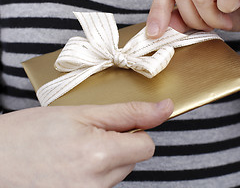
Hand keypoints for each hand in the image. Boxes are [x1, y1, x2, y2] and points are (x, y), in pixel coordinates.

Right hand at [0, 100, 172, 187]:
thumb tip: (164, 108)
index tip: (119, 123)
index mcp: (100, 157)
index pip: (146, 145)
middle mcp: (97, 186)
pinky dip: (94, 170)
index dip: (134, 130)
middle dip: (118, 143)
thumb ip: (129, 112)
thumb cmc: (34, 131)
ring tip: (75, 147)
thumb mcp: (84, 112)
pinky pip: (102, 183)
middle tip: (88, 132)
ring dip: (105, 157)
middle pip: (132, 158)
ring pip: (117, 171)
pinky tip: (72, 161)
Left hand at [147, 0, 239, 38]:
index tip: (154, 32)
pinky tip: (234, 11)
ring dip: (207, 18)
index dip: (157, 8)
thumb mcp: (208, 8)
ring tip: (222, 21)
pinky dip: (225, 10)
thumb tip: (159, 26)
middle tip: (205, 26)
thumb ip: (184, 13)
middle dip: (188, 17)